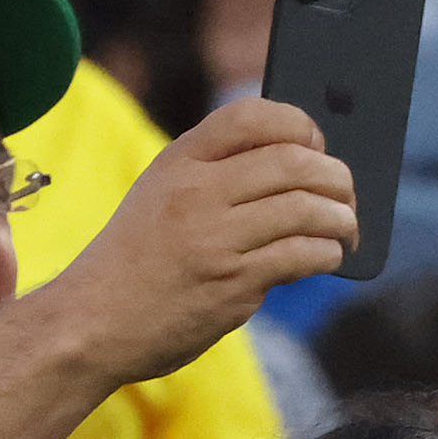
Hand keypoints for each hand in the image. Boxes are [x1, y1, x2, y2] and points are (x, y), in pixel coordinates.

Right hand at [45, 98, 356, 383]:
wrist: (92, 322)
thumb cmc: (135, 263)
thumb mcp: (159, 197)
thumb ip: (214, 178)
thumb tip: (296, 172)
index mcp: (179, 161)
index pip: (251, 116)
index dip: (298, 124)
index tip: (316, 144)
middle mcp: (198, 192)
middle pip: (293, 161)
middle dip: (335, 176)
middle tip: (346, 194)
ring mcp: (216, 238)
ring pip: (306, 208)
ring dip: (341, 218)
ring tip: (346, 228)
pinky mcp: (233, 284)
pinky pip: (302, 255)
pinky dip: (328, 253)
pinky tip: (328, 257)